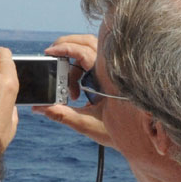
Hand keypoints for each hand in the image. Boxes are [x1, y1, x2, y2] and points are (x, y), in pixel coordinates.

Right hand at [31, 32, 112, 146]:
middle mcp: (111, 70)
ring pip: (90, 48)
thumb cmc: (117, 131)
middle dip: (66, 45)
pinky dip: (80, 67)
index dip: (64, 48)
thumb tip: (41, 108)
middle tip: (51, 56)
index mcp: (106, 78)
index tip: (49, 52)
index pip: (83, 51)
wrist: (139, 138)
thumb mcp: (86, 124)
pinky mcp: (112, 75)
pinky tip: (76, 88)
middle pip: (86, 42)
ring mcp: (112, 70)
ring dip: (73, 57)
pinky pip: (94, 59)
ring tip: (64, 79)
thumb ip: (62, 115)